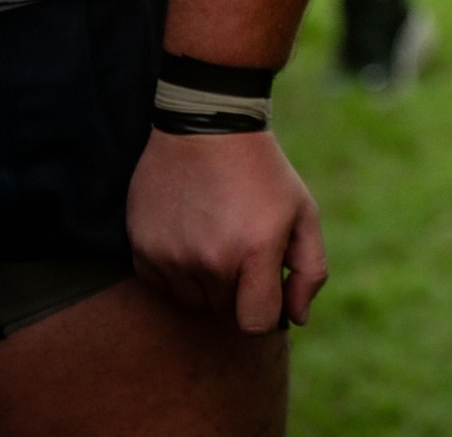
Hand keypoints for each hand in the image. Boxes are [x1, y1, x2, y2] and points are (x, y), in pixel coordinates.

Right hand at [128, 129, 327, 333]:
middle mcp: (210, 260)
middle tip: (243, 242)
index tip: (268, 284)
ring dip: (207, 281)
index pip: (256, 322)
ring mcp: (171, 257)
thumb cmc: (263, 173)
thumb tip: (296, 319)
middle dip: (239, 287)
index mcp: (255, 251)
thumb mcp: (303, 212)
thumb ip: (309, 270)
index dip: (267, 310)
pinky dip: (177, 271)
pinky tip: (190, 233)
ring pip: (192, 301)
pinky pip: (161, 286)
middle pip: (224, 310)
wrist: (207, 129)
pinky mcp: (141, 250)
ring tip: (218, 234)